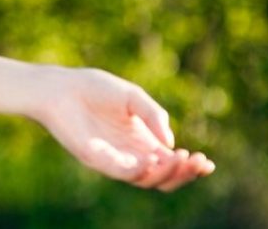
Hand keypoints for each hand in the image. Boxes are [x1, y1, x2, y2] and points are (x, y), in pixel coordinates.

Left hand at [30, 67, 215, 191]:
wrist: (60, 88)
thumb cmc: (94, 89)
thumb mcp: (133, 97)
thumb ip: (154, 116)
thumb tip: (170, 143)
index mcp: (142, 140)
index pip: (170, 161)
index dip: (190, 166)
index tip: (207, 162)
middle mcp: (130, 153)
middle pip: (163, 176)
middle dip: (184, 173)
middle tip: (197, 161)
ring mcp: (114, 159)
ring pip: (146, 180)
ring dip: (166, 173)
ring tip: (178, 158)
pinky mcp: (97, 159)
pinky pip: (121, 173)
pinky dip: (139, 171)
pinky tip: (150, 160)